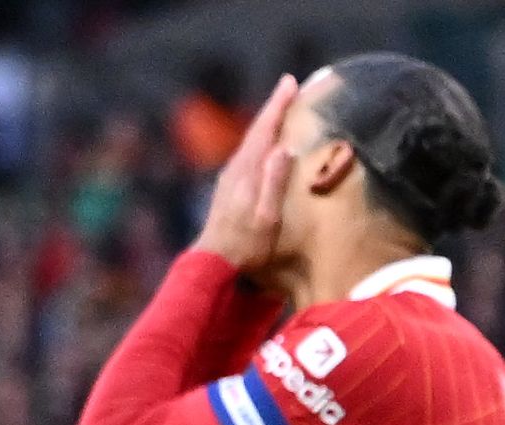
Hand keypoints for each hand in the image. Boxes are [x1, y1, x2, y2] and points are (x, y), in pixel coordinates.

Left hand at [195, 76, 299, 272]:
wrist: (214, 261)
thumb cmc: (246, 245)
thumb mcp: (267, 217)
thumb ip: (274, 182)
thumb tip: (284, 148)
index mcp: (248, 172)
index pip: (265, 130)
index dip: (278, 105)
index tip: (290, 83)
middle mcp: (236, 168)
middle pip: (257, 129)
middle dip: (273, 107)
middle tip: (288, 87)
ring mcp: (231, 176)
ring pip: (251, 139)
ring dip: (267, 122)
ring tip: (281, 109)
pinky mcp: (230, 186)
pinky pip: (248, 152)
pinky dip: (260, 139)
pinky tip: (266, 143)